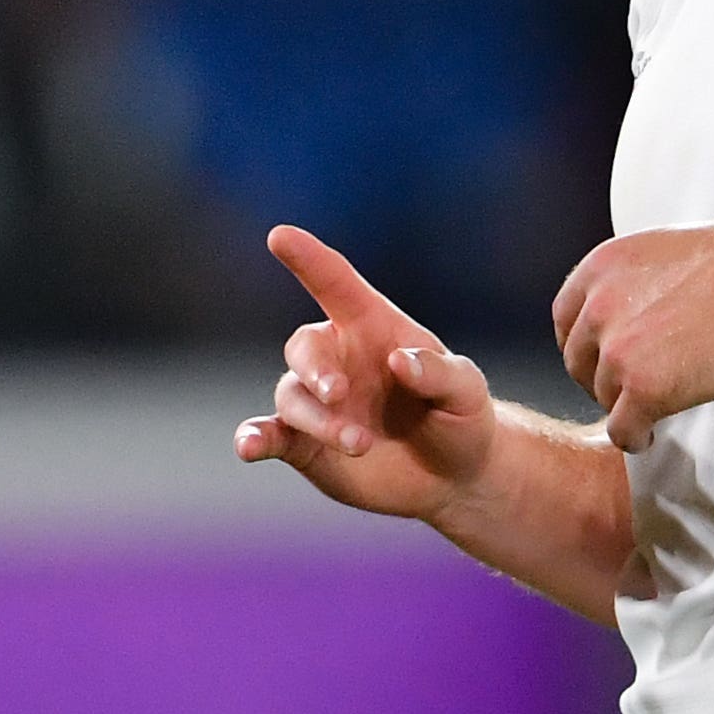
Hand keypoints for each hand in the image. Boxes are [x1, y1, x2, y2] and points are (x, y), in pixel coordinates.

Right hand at [235, 225, 498, 521]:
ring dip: (319, 420)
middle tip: (339, 394)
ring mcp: (317, 402)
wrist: (452, 477)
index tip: (279, 236)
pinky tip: (247, 447)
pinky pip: (270, 435)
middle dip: (316, 369)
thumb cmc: (460, 418)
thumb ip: (438, 373)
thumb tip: (398, 361)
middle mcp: (336, 358)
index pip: (335, 283)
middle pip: (304, 347)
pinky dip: (254, 438)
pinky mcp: (304, 443)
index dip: (308, 259)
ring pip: (293, 397)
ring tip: (360, 445)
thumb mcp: (466, 391)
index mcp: (371, 327)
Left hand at [551, 217, 713, 449]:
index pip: (566, 320)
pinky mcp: (644, 388)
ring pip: (603, 397)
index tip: (602, 360)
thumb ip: (629, 283)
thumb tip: (623, 312)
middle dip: (603, 379)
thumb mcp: (660, 252)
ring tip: (653, 407)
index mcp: (601, 269)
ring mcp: (619, 349)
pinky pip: (622, 429)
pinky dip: (634, 437)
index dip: (585, 346)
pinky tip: (649, 434)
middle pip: (579, 362)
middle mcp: (600, 306)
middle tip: (631, 388)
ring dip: (626, 406)